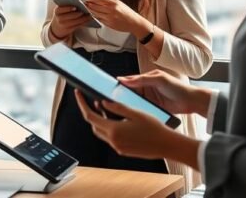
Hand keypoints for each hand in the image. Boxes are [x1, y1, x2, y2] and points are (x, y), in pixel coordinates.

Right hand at [49, 4, 94, 39]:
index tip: (75, 7)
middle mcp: (59, 18)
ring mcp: (64, 25)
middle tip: (85, 11)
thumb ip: (67, 6)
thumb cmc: (62, 15)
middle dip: (78, 13)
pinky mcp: (69, 30)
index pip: (62, 9)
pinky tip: (88, 20)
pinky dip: (84, 22)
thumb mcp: (61, 10)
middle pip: (70, 16)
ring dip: (83, 18)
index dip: (68, 8)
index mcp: (57, 11)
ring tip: (89, 15)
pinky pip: (78, 26)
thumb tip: (79, 2)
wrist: (57, 26)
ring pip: (75, 21)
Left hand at [74, 90, 199, 167]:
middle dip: (91, 112)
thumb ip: (116, 108)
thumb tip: (102, 102)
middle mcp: (113, 141)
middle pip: (93, 125)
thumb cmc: (154, 128)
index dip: (82, 104)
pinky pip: (110, 138)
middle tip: (92, 100)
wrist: (167, 145)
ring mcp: (118, 147)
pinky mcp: (123, 150)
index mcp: (114, 130)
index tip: (78, 94)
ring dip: (100, 120)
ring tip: (104, 108)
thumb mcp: (134, 113)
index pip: (90, 116)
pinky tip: (116, 120)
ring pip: (101, 132)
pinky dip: (108, 128)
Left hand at [85, 0, 145, 33]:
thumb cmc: (127, 12)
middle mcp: (111, 10)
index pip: (99, 0)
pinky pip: (100, 19)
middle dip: (89, 5)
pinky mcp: (109, 24)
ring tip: (87, 9)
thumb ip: (109, 1)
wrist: (134, 23)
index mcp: (114, 3)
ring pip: (96, 13)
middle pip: (95, 7)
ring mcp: (110, 17)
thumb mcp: (119, 3)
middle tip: (84, 4)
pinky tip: (93, 15)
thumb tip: (97, 0)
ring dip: (90, 11)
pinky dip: (96, 17)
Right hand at [118, 70, 212, 115]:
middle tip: (110, 99)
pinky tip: (130, 114)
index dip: (120, 84)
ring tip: (117, 108)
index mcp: (146, 79)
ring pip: (134, 102)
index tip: (109, 86)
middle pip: (129, 92)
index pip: (129, 80)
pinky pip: (141, 110)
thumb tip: (124, 80)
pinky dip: (135, 111)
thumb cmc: (177, 87)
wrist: (191, 101)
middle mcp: (146, 89)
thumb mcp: (158, 79)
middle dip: (121, 95)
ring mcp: (149, 100)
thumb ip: (141, 79)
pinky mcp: (152, 109)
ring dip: (128, 104)